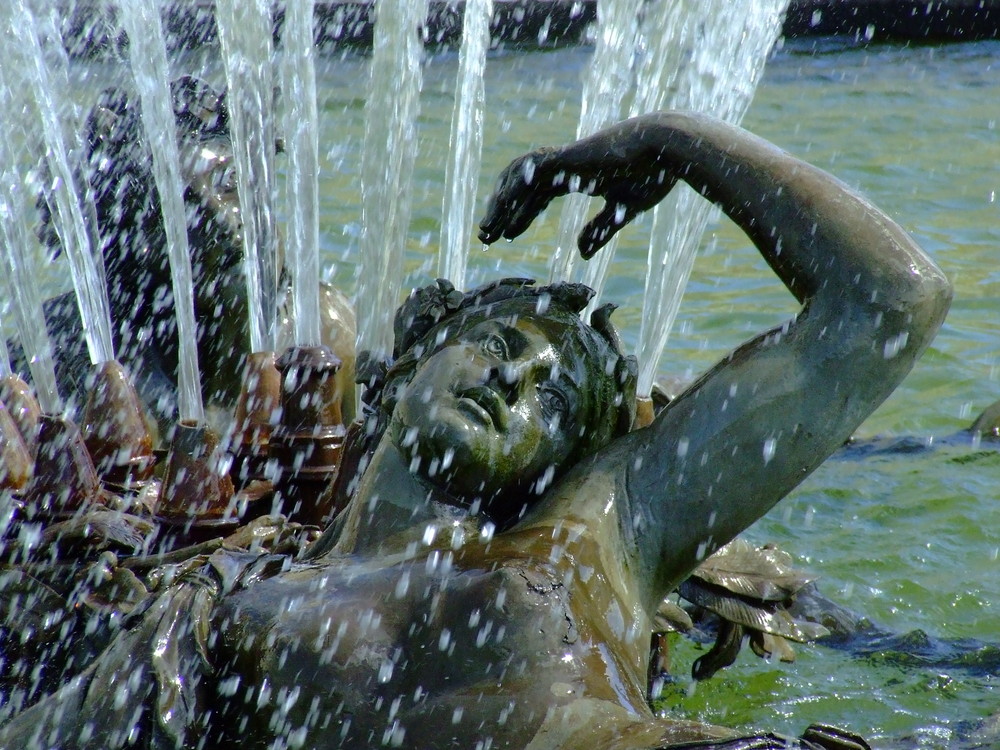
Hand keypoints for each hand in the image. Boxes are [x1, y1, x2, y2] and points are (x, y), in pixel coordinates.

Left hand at [478, 122, 677, 257]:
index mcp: (576, 175)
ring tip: (487, 229)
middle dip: (501, 211)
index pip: (537, 195)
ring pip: (517, 179)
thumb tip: (580, 253)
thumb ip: (599, 230)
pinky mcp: (565, 157)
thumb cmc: (651, 175)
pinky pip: (528, 173)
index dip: (521, 215)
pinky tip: (501, 210)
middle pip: (521, 188)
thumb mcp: (621, 211)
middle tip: (484, 236)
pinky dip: (512, 191)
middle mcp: (564, 165)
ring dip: (499, 203)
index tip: (506, 235)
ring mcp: (562, 159)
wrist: (664, 148)